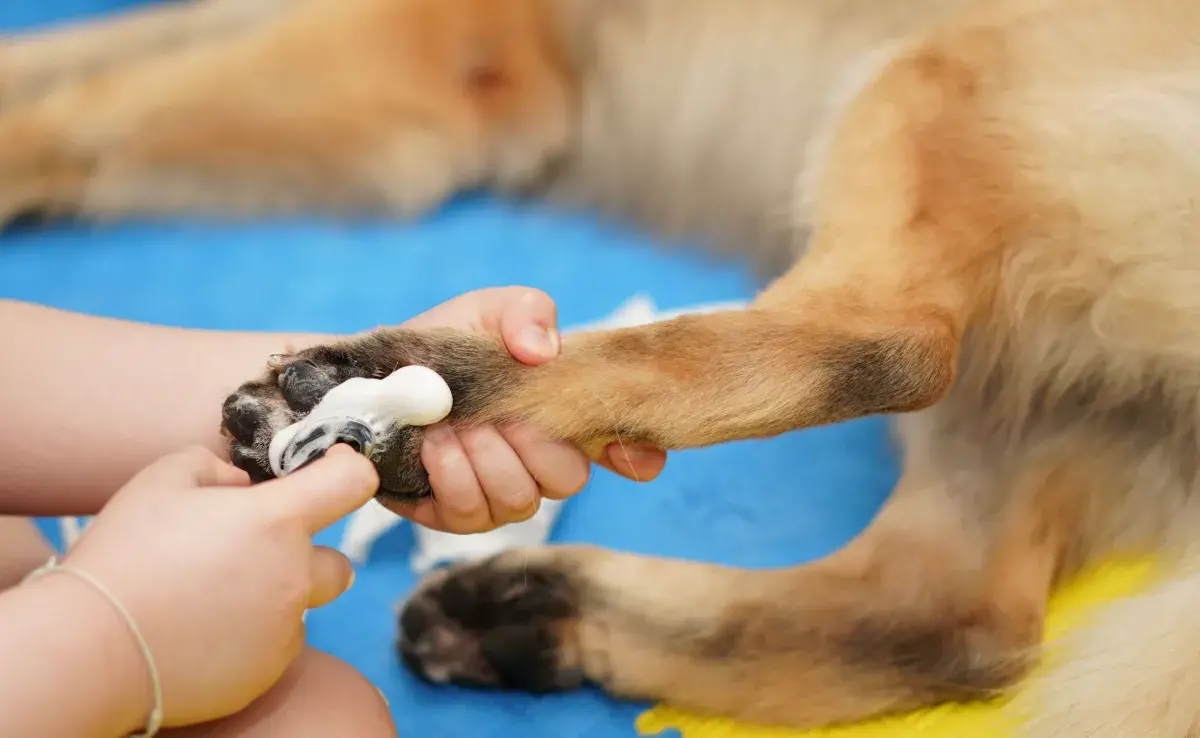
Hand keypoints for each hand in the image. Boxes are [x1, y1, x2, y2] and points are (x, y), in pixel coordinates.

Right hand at [60, 445, 376, 728]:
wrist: (90, 648)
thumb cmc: (124, 556)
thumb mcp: (161, 480)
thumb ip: (214, 467)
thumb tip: (241, 486)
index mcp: (277, 521)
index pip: (353, 482)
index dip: (349, 468)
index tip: (333, 467)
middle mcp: (294, 577)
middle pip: (339, 564)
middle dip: (310, 556)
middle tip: (257, 554)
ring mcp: (283, 632)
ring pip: (300, 610)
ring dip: (273, 599)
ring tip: (210, 598)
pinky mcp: (264, 675)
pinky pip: (272, 649)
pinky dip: (250, 638)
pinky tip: (201, 633)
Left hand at [385, 287, 666, 532]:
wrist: (374, 376)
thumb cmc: (445, 345)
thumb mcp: (487, 311)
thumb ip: (526, 313)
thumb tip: (541, 350)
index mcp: (567, 417)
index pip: (629, 449)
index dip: (634, 453)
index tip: (615, 444)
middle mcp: (543, 464)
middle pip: (569, 479)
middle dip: (529, 444)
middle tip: (493, 413)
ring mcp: (502, 495)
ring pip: (521, 500)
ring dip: (483, 457)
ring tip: (450, 425)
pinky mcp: (456, 516)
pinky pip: (472, 513)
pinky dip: (452, 474)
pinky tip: (432, 445)